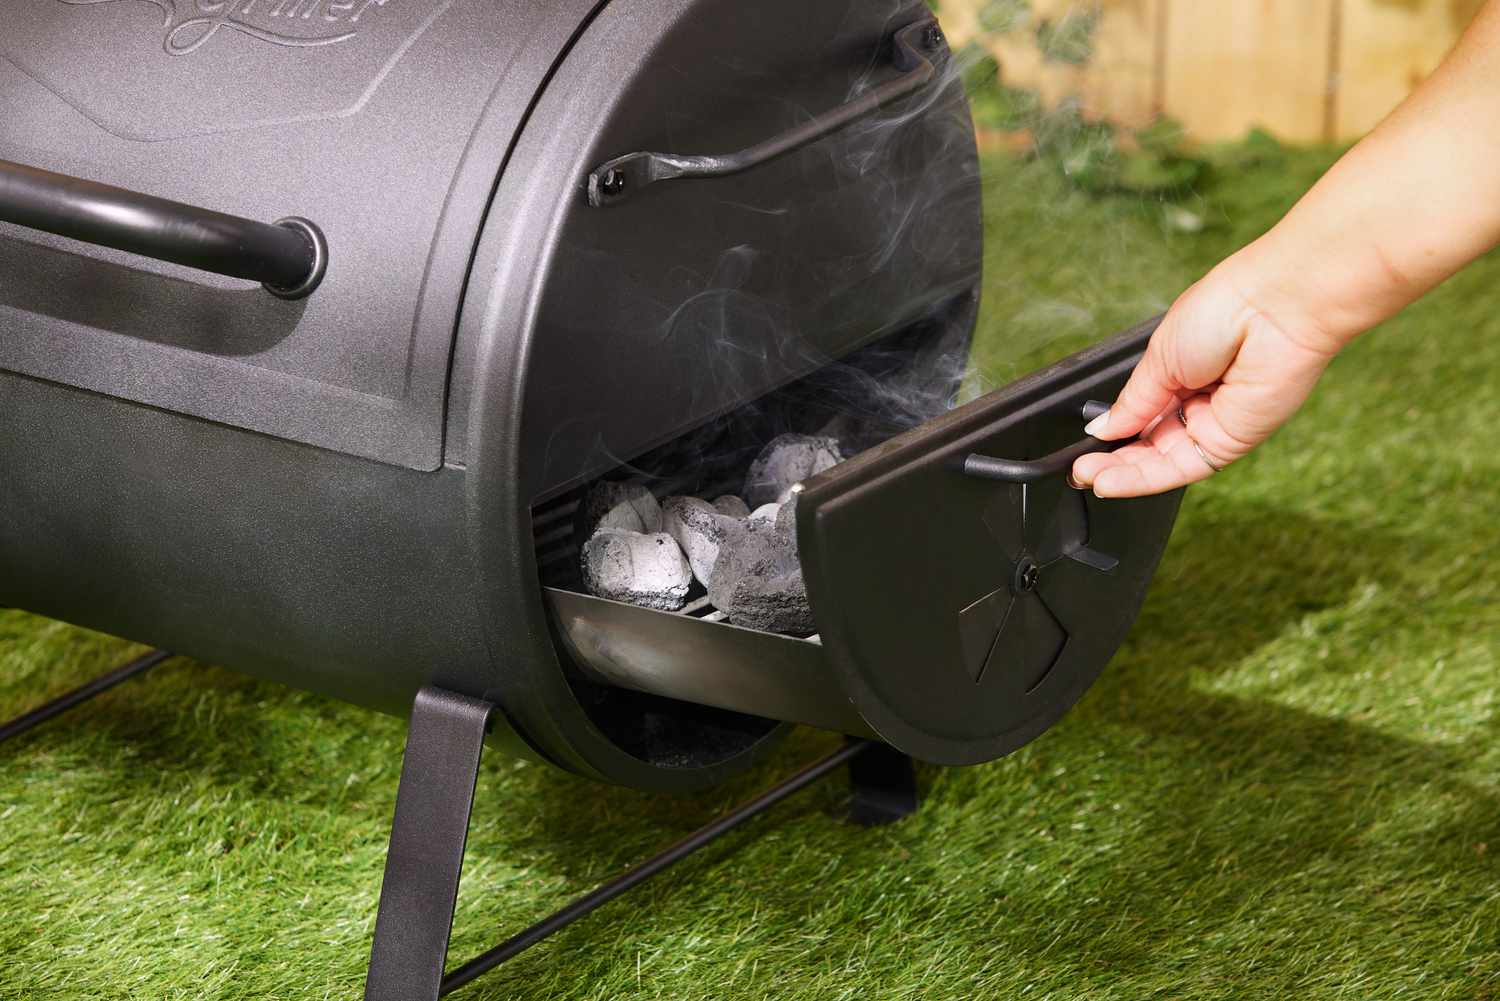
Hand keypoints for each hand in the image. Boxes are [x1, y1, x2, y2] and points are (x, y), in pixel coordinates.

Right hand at [1069, 259, 1341, 497]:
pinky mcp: (1231, 442)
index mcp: (1181, 372)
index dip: (1112, 435)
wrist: (1273, 308)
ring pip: (1162, 462)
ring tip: (1089, 477)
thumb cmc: (1224, 309)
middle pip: (1149, 444)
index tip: (1083, 449)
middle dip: (1113, 460)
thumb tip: (1101, 428)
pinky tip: (1112, 481)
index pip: (1140, 416)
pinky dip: (1146, 479)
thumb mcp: (1158, 356)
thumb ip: (1131, 401)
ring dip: (1123, 474)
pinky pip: (1182, 469)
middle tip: (1080, 470)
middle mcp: (1199, 401)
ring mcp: (1216, 424)